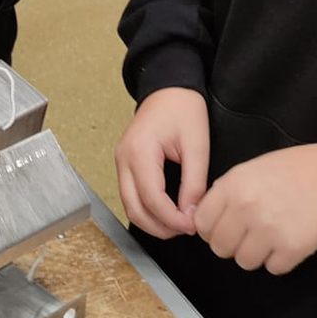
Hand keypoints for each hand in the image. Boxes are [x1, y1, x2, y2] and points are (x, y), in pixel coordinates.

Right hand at [114, 87, 209, 239]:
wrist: (169, 87)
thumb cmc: (183, 108)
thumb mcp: (196, 145)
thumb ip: (194, 183)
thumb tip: (191, 213)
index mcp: (140, 151)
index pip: (152, 199)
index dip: (172, 219)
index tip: (192, 225)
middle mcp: (124, 158)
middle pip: (134, 208)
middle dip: (159, 227)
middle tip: (185, 230)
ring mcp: (121, 161)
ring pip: (129, 205)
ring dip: (151, 221)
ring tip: (178, 225)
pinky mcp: (125, 163)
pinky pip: (130, 195)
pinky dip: (146, 209)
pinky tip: (166, 212)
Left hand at [194, 142, 316, 274]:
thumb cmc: (296, 168)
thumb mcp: (252, 168)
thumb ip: (226, 192)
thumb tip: (202, 218)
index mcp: (233, 185)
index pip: (202, 223)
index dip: (211, 228)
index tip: (223, 227)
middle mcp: (246, 208)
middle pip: (220, 247)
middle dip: (233, 244)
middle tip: (251, 233)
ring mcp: (269, 230)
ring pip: (245, 262)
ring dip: (257, 253)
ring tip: (273, 235)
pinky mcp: (293, 248)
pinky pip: (273, 268)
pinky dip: (281, 259)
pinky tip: (290, 239)